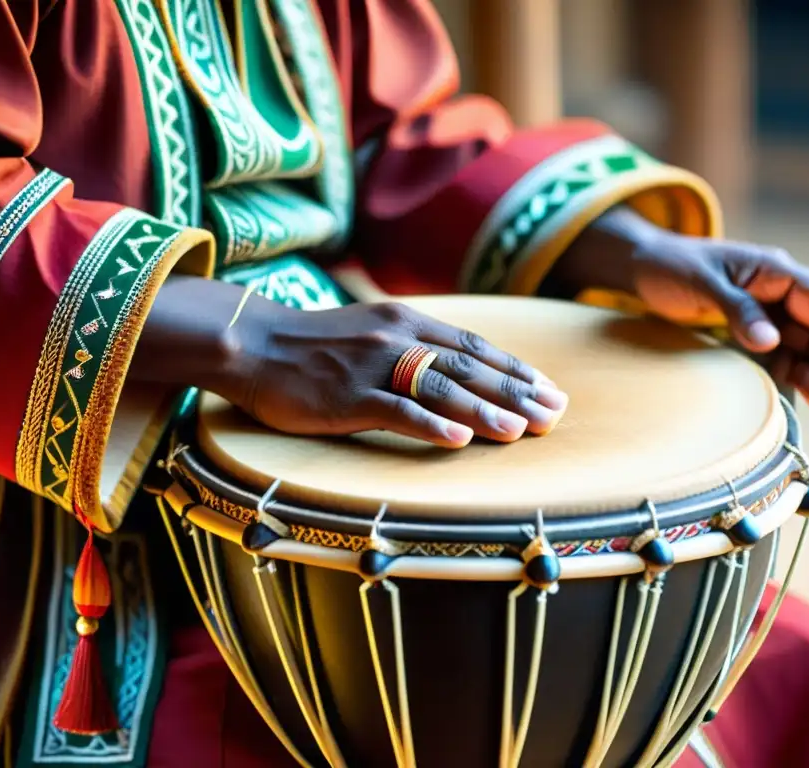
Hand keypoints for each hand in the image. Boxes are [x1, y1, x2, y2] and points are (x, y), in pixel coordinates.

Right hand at [132, 277, 567, 448]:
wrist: (254, 343)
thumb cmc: (315, 343)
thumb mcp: (373, 330)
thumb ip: (414, 343)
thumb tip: (460, 366)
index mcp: (407, 321)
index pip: (475, 346)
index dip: (516, 369)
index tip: (550, 390)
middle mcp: (397, 338)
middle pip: (468, 367)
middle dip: (515, 393)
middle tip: (554, 416)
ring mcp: (372, 367)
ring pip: (440, 388)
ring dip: (485, 409)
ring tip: (521, 431)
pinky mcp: (346, 397)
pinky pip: (395, 410)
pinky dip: (429, 424)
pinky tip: (458, 440)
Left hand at [549, 208, 808, 424]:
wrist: (642, 268)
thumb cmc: (670, 265)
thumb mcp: (700, 282)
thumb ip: (736, 308)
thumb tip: (771, 341)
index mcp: (774, 271)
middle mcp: (780, 293)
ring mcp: (769, 315)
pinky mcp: (754, 334)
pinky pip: (785, 358)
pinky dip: (798, 379)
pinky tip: (807, 402)